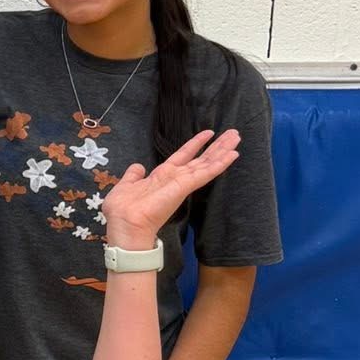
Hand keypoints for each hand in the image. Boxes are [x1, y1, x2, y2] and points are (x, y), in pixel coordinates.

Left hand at [101, 130, 239, 249]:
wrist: (126, 226)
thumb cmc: (122, 211)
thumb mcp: (126, 186)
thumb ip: (133, 175)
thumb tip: (138, 166)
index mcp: (161, 177)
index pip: (182, 157)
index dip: (195, 145)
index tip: (208, 133)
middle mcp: (175, 179)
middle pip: (200, 159)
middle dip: (216, 147)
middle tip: (234, 133)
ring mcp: (181, 183)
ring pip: (206, 164)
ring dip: (222, 150)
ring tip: (237, 137)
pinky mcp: (185, 187)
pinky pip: (205, 173)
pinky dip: (219, 164)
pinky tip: (232, 155)